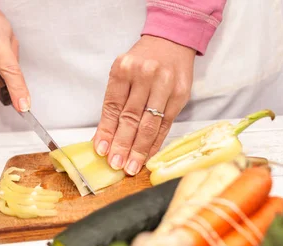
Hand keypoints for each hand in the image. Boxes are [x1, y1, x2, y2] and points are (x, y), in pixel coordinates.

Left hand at [93, 35, 195, 175]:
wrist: (172, 42)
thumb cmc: (142, 61)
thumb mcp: (123, 74)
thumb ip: (113, 104)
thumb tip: (102, 138)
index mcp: (124, 69)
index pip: (113, 107)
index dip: (107, 131)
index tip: (102, 151)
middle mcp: (145, 75)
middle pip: (131, 118)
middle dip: (123, 145)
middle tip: (116, 164)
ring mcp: (165, 85)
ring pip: (149, 124)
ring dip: (139, 149)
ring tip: (131, 166)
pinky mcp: (180, 95)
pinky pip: (165, 125)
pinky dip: (155, 143)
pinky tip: (147, 155)